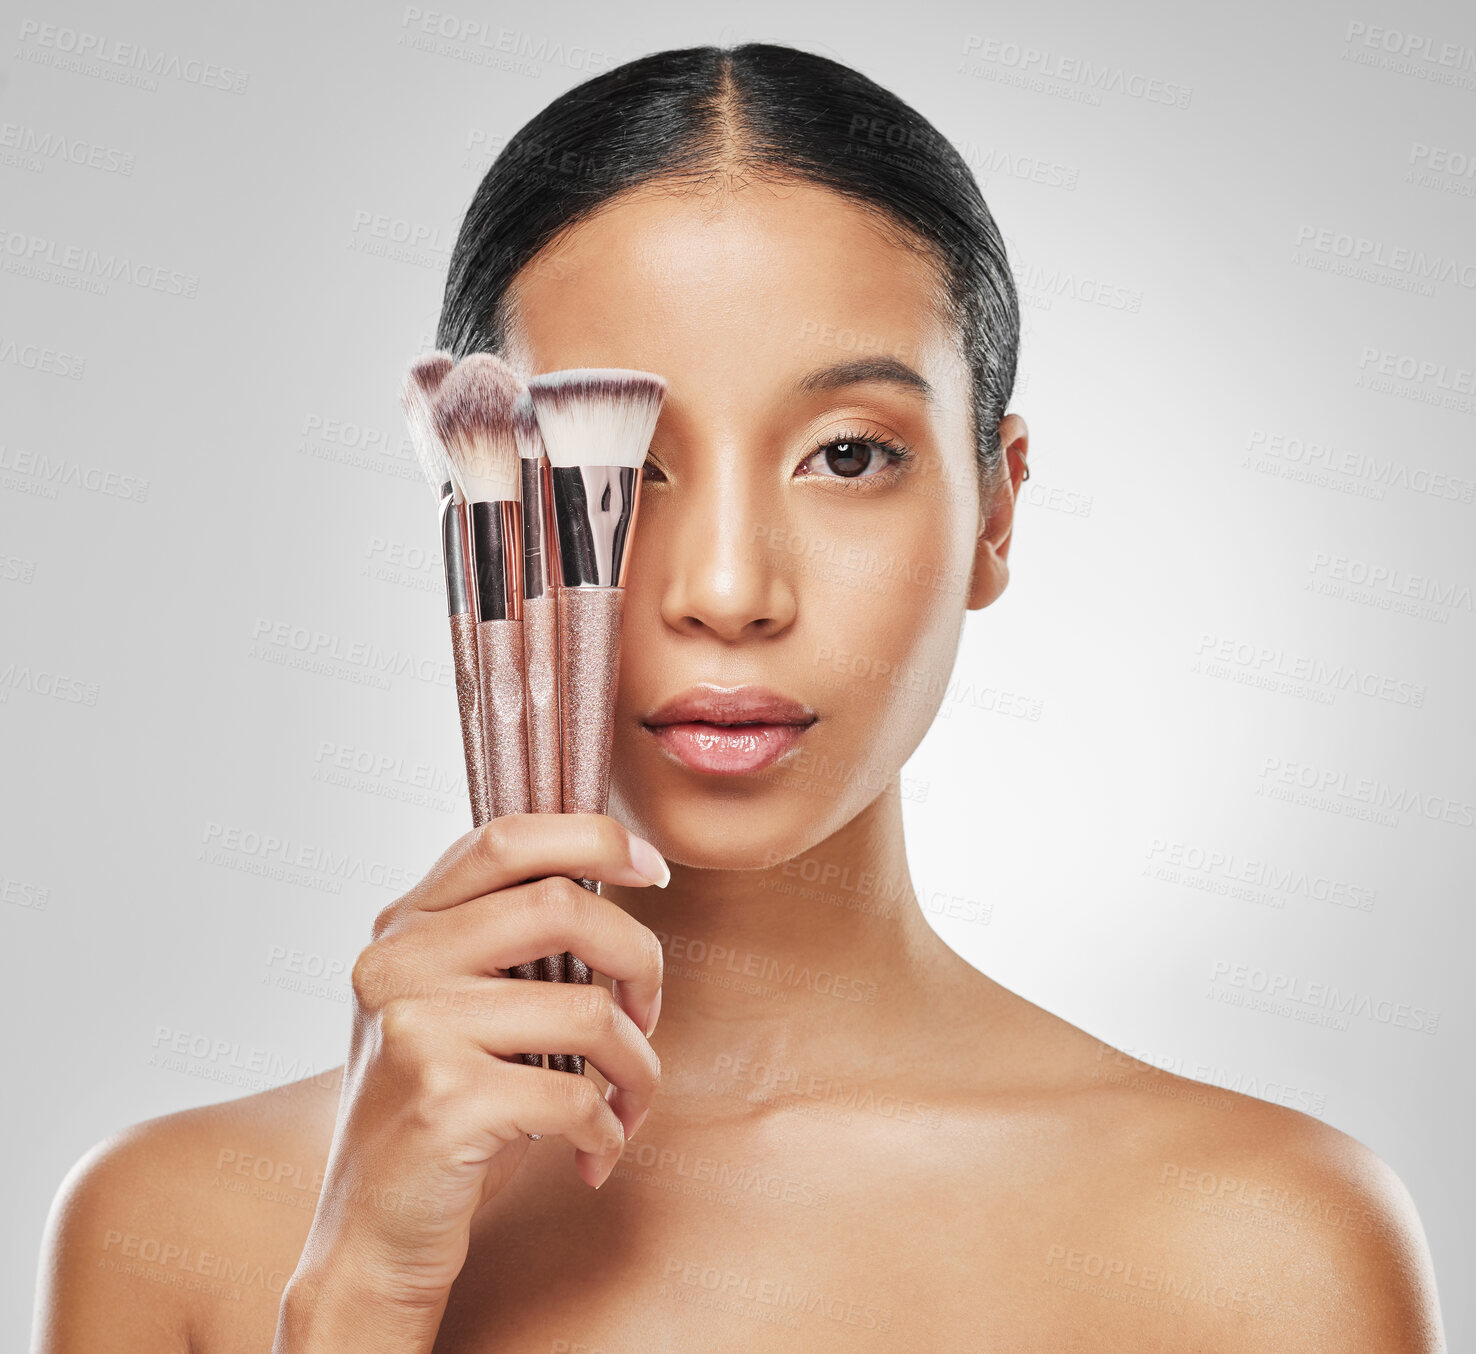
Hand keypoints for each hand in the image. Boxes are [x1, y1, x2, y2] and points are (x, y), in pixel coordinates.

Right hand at [274, 813, 665, 1349]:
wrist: (370, 1234)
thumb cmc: (446, 1107)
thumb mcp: (458, 1001)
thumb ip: (507, 934)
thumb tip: (619, 863)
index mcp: (404, 924)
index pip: (508, 836)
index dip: (595, 839)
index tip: (652, 870)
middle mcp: (397, 963)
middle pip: (563, 906)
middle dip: (640, 958)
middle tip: (647, 1015)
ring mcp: (414, 1030)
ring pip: (589, 1009)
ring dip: (638, 1066)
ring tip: (627, 1102)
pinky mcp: (443, 1102)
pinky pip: (577, 1094)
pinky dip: (608, 1128)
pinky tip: (592, 1153)